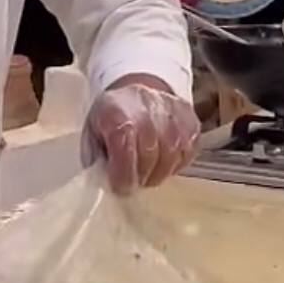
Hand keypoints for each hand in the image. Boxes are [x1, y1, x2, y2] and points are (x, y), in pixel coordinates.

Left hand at [82, 77, 199, 194]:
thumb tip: (105, 184)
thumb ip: (96, 159)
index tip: (120, 187)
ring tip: (149, 172)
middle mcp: (147, 106)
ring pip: (172, 155)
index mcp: (116, 111)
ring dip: (159, 172)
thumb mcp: (91, 135)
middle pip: (150, 152)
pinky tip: (163, 161)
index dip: (123, 173)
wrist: (136, 95)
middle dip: (141, 176)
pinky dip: (176, 164)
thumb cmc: (112, 120)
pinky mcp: (192, 121)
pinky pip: (188, 152)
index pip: (124, 144)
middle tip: (135, 182)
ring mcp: (173, 112)